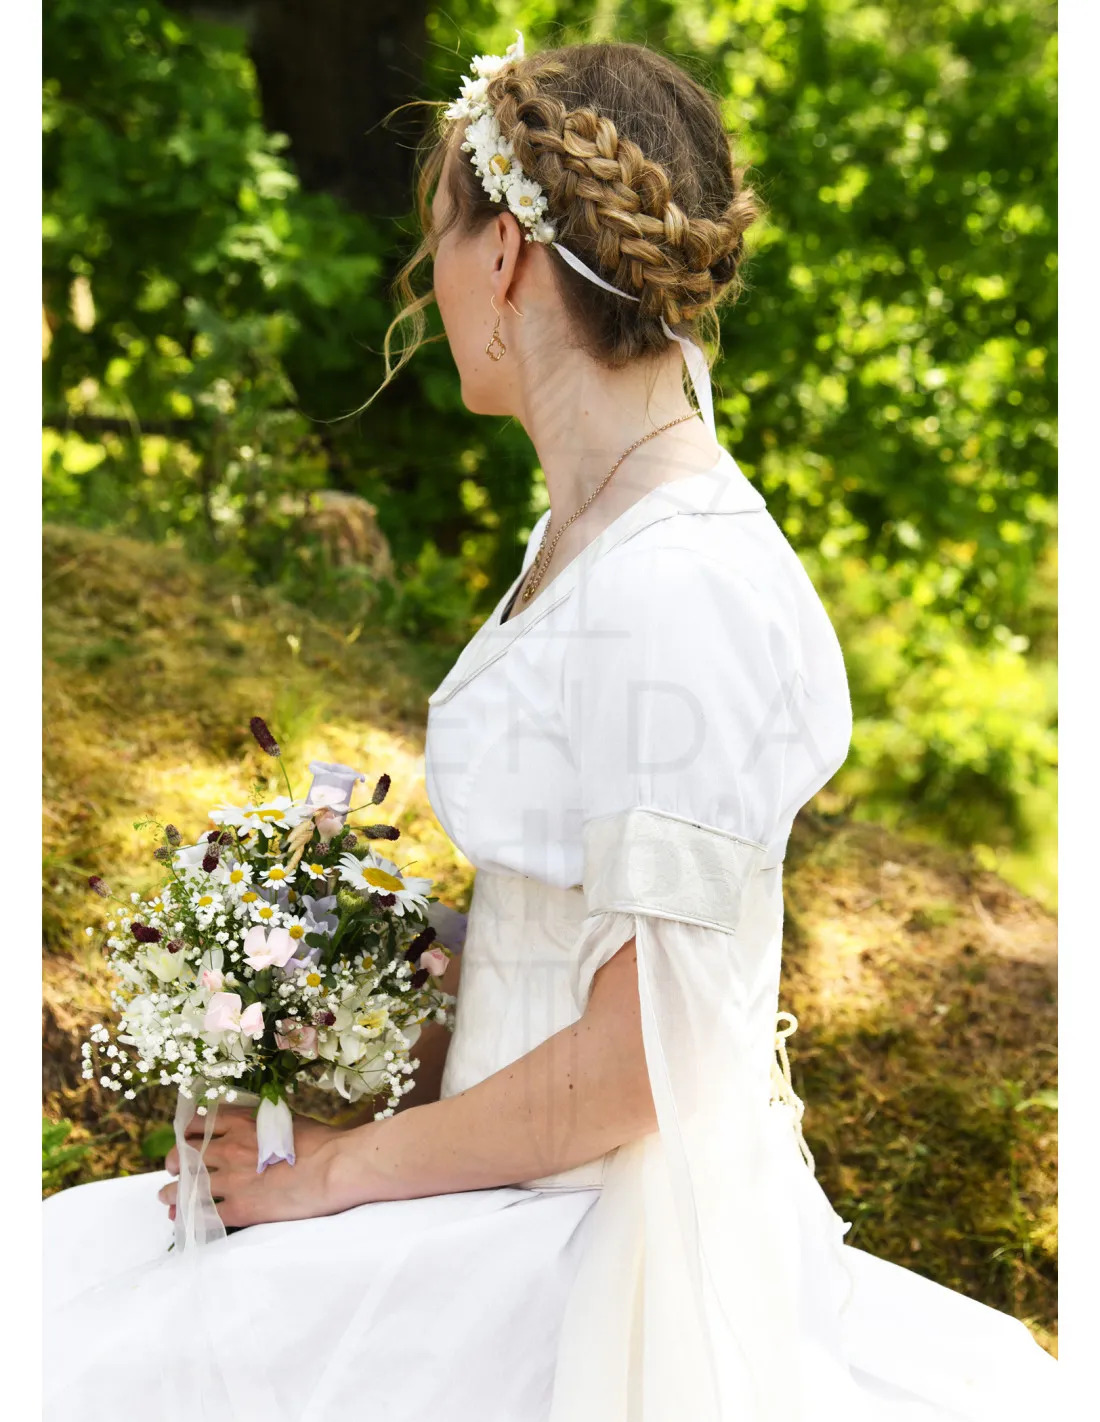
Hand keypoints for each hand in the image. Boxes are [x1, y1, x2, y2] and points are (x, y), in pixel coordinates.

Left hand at [158, 1107, 343, 1227]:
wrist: (334, 1167)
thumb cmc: (319, 1141)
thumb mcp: (283, 1119)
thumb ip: (259, 1122)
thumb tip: (248, 1128)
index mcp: (241, 1123)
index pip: (198, 1123)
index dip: (186, 1132)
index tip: (184, 1139)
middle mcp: (230, 1148)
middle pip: (185, 1154)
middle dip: (174, 1162)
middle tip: (173, 1169)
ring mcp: (232, 1179)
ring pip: (187, 1187)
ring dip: (171, 1192)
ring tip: (166, 1197)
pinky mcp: (240, 1208)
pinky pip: (203, 1214)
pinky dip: (188, 1217)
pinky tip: (182, 1219)